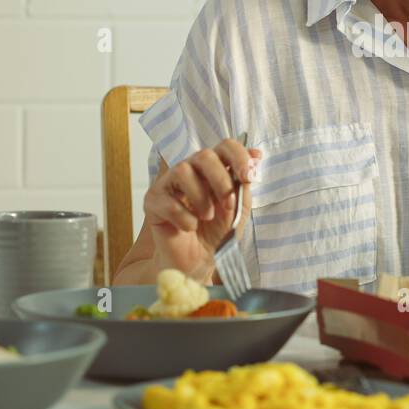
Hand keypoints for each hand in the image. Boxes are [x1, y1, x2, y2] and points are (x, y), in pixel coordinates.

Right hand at [142, 137, 260, 282]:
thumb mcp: (239, 208)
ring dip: (201, 198)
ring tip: (206, 217)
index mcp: (214, 168)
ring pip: (183, 171)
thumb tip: (256, 156)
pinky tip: (189, 228)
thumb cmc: (217, 232)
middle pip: (204, 155)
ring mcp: (169, 183)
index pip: (226, 146)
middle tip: (228, 205)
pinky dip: (185, 218)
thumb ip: (244, 184)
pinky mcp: (153, 200)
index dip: (239, 157)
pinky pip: (168, 201)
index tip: (249, 177)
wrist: (197, 261)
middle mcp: (191, 169)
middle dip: (221, 181)